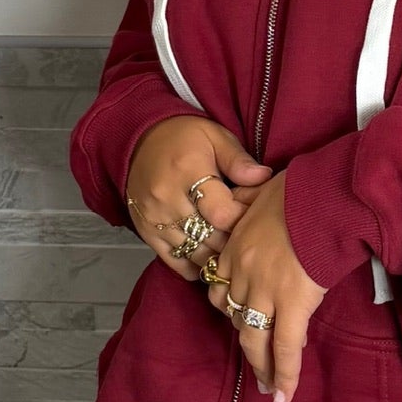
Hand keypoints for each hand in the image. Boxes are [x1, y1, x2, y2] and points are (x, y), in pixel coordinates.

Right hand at [123, 117, 271, 278]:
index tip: (252, 214)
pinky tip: (208, 255)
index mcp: (188, 171)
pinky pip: (175, 261)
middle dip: (233, 238)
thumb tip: (263, 177)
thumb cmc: (182, 138)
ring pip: (195, 254)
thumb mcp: (214, 136)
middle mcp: (167, 199)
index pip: (222, 214)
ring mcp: (155, 219)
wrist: (138, 142)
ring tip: (229, 244)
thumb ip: (238, 160)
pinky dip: (195, 265)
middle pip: (211, 238)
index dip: (243, 219)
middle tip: (245, 231)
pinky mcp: (146, 233)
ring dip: (217, 254)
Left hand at [205, 171, 326, 401]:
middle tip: (255, 361)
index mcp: (235, 246)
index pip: (223, 286)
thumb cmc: (303, 188)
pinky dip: (283, 374)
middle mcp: (242, 273)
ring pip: (253, 338)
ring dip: (260, 365)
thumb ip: (250, 198)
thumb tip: (253, 196)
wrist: (326, 194)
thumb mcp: (262, 188)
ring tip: (266, 388)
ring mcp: (265, 291)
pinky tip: (282, 396)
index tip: (248, 314)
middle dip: (246, 340)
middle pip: (233, 314)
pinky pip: (285, 347)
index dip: (235, 304)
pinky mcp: (292, 305)